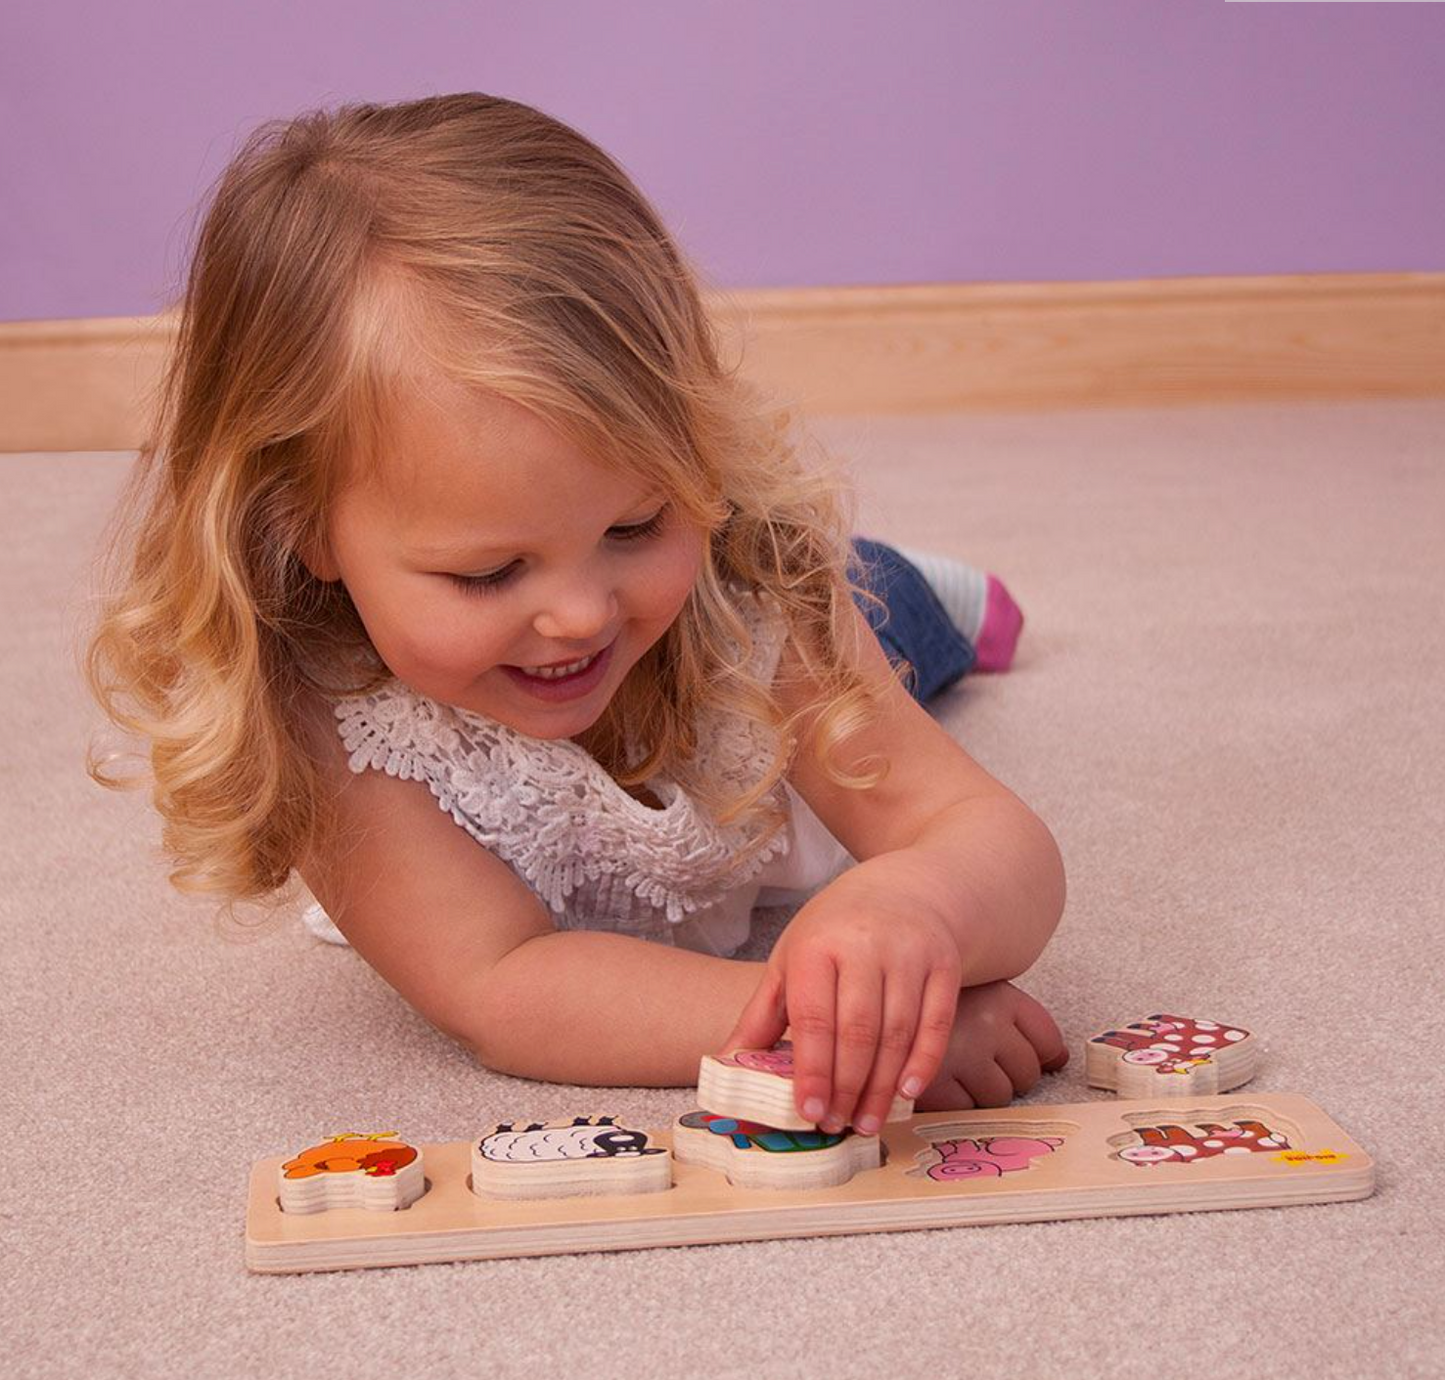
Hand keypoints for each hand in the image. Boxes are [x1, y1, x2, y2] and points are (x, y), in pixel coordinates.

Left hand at [717, 877, 962, 1134]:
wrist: (902, 891)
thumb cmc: (835, 933)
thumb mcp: (791, 960)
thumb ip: (762, 1014)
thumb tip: (726, 1065)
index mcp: (817, 946)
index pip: (814, 1018)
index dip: (813, 1070)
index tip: (809, 1112)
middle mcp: (865, 946)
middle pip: (858, 1031)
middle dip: (846, 1086)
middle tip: (836, 1125)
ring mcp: (909, 954)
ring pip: (897, 1033)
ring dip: (882, 1086)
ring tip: (865, 1121)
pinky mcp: (943, 964)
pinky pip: (936, 1023)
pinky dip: (923, 1063)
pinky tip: (907, 1093)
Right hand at [911, 978, 1069, 1110]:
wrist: (863, 996)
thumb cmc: (922, 1000)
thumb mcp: (972, 992)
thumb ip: (1013, 1019)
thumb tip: (1060, 1060)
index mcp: (999, 996)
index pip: (1048, 1042)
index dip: (1040, 1056)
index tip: (1031, 1061)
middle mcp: (987, 1023)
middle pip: (1026, 1073)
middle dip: (1006, 1076)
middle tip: (974, 1062)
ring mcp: (963, 1056)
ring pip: (999, 1097)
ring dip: (979, 1093)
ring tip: (952, 1071)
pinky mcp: (936, 1085)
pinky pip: (966, 1111)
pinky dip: (954, 1104)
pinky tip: (935, 1083)